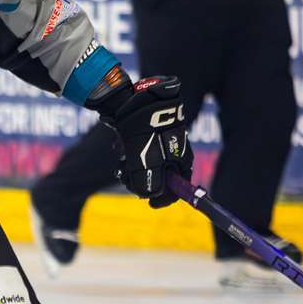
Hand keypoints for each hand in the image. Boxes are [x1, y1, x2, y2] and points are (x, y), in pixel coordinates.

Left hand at [98, 74, 192, 208]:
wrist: (129, 98)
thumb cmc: (142, 129)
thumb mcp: (145, 161)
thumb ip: (149, 182)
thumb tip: (150, 195)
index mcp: (181, 156)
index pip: (180, 184)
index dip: (167, 198)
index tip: (151, 204)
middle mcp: (174, 149)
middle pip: (162, 176)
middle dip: (143, 182)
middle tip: (127, 179)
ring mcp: (160, 140)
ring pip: (147, 165)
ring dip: (133, 170)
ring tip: (122, 165)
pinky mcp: (146, 133)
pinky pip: (139, 152)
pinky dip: (130, 156)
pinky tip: (121, 149)